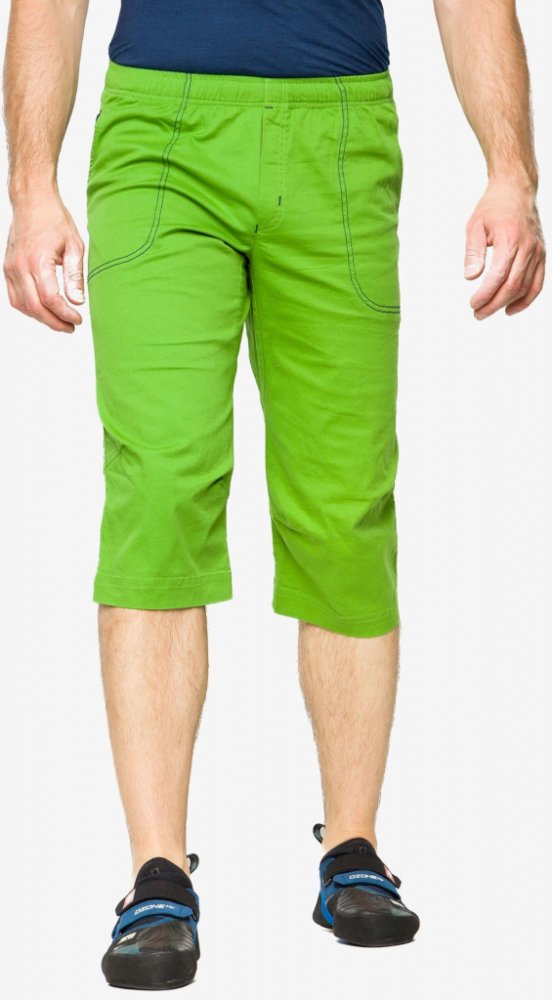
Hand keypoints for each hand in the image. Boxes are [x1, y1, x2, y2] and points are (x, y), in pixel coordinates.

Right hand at [4, 191, 84, 332]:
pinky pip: (14, 297)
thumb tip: (78, 301)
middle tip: (70, 327)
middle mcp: (20, 266)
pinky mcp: (7, 268)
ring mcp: (10, 268)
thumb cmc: (54, 219)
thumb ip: (75, 276)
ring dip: (41, 318)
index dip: (65, 314)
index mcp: (38, 261)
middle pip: (35, 307)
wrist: (32, 201)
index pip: (50, 299)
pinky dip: (28, 308)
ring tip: (59, 320)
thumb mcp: (74, 246)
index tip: (78, 319)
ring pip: (23, 305)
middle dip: (54, 322)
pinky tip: (43, 309)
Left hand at [464, 178, 545, 319]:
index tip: (473, 304)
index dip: (486, 294)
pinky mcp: (542, 255)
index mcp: (510, 239)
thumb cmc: (492, 207)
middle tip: (478, 314)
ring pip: (525, 287)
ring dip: (507, 304)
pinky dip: (526, 299)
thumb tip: (470, 277)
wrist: (516, 190)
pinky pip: (538, 283)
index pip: (498, 276)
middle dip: (494, 304)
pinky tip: (511, 309)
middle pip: (513, 285)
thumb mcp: (474, 226)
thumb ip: (473, 252)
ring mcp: (538, 251)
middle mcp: (528, 247)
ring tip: (489, 311)